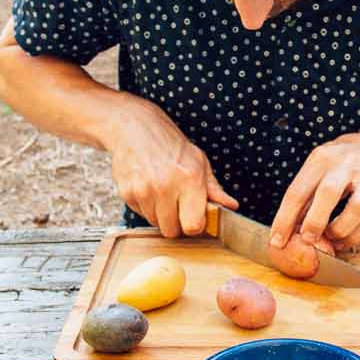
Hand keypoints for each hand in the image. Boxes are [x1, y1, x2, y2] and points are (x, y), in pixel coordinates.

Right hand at [104, 99, 236, 237]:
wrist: (135, 127)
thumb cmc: (170, 144)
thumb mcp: (199, 161)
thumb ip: (214, 188)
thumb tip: (231, 206)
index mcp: (190, 178)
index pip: (193, 226)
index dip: (195, 226)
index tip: (195, 218)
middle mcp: (166, 186)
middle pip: (172, 231)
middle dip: (177, 223)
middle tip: (177, 205)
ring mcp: (144, 190)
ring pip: (155, 224)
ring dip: (160, 214)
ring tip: (162, 192)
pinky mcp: (127, 193)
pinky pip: (140, 214)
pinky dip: (146, 206)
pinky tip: (149, 187)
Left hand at [269, 131, 359, 253]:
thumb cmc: (342, 162)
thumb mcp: (320, 166)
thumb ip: (306, 194)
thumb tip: (288, 228)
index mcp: (322, 157)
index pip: (298, 190)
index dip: (285, 218)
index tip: (277, 240)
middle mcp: (346, 163)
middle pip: (328, 193)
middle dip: (314, 222)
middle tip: (306, 240)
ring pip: (357, 208)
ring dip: (340, 230)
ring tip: (330, 239)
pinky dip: (356, 235)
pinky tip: (345, 240)